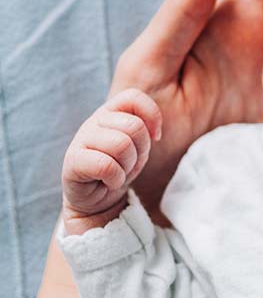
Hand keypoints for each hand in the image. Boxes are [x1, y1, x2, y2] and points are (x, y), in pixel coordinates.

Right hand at [61, 89, 161, 234]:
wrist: (98, 200)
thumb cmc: (120, 168)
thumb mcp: (138, 146)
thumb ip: (145, 129)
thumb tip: (154, 130)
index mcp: (111, 112)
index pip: (133, 97)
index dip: (152, 116)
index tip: (155, 137)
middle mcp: (94, 121)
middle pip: (133, 126)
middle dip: (140, 149)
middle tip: (130, 162)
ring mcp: (81, 140)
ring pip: (121, 144)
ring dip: (127, 165)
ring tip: (119, 171)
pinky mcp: (72, 161)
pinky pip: (106, 166)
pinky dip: (116, 178)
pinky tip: (109, 181)